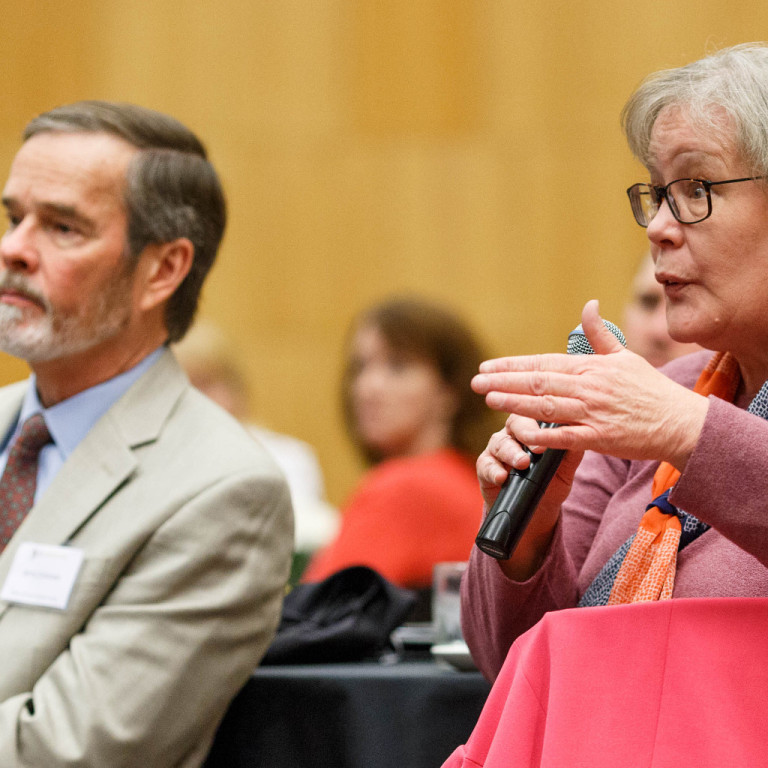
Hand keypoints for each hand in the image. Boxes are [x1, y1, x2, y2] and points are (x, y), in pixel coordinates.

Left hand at [472, 300, 708, 470]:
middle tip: (475, 381)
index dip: (512, 364)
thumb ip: (600, 335)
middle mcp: (588, 387)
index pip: (543, 362)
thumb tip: (588, 305)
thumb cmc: (652, 391)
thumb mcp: (626, 357)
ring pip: (546, 406)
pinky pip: (564, 437)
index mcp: (591, 367)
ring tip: (489, 398)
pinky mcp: (600, 438)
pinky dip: (542, 435)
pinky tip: (520, 433)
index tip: (487, 365)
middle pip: (537, 382)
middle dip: (502, 380)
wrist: (682, 423)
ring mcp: (593, 412)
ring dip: (514, 402)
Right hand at [475, 415, 584, 578]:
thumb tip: (584, 434)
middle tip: (538, 448)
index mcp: (533, 427)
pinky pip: (486, 465)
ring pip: (500, 443)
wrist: (538, 509)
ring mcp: (496, 449)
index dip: (542, 417)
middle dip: (525, 433)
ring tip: (522, 464)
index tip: (554, 427)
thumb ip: (572, 450)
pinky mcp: (485, 467)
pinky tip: (502, 477)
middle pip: (515, 424)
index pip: (535, 413)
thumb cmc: (553, 480)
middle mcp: (512, 433)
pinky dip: (493, 471)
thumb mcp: (566, 467)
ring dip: (511, 453)